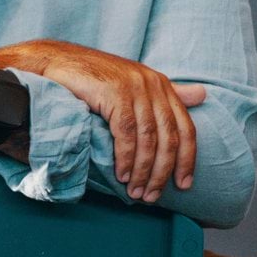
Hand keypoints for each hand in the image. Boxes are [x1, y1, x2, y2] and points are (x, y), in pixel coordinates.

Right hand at [0, 41, 204, 201]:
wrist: (54, 61)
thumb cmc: (90, 77)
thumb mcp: (132, 84)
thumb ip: (165, 94)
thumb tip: (203, 94)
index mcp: (161, 84)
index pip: (185, 128)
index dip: (187, 160)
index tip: (183, 185)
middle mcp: (152, 84)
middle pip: (168, 138)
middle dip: (162, 172)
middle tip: (152, 195)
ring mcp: (134, 87)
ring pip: (148, 140)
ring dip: (143, 171)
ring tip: (135, 191)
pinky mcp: (114, 92)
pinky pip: (126, 134)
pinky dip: (126, 158)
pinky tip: (122, 174)